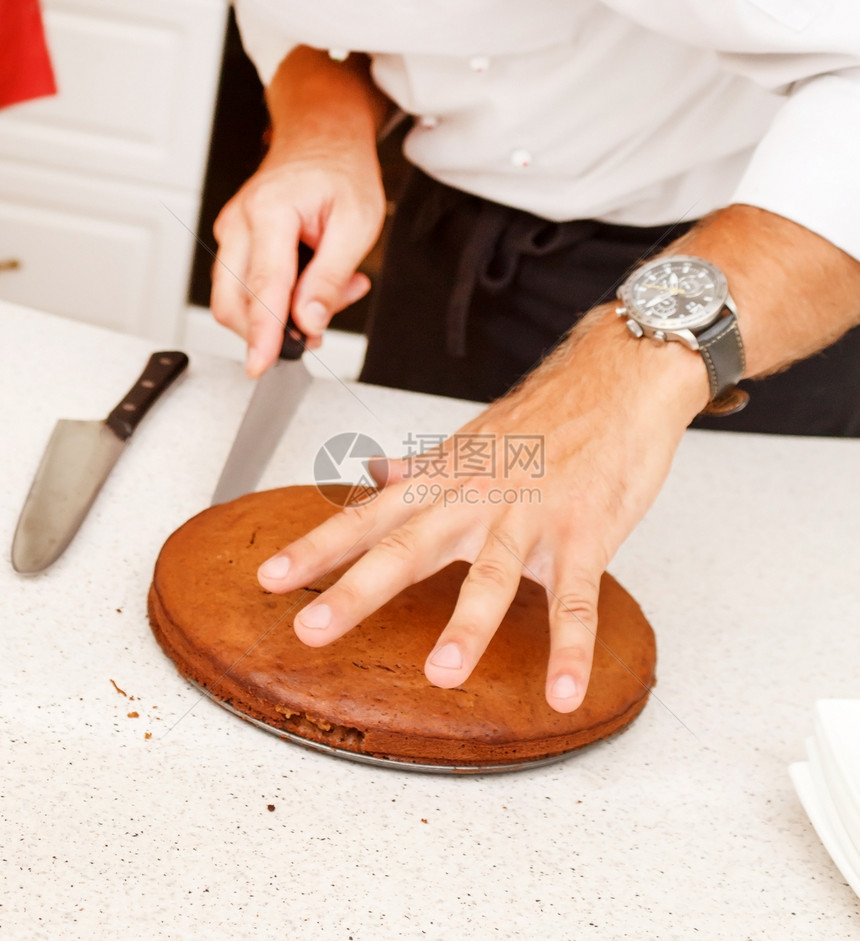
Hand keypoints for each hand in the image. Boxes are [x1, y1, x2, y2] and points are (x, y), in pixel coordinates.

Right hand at [211, 143, 384, 374]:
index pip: (262, 288)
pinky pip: (248, 287)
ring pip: (238, 300)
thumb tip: (308, 322)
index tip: (259, 365)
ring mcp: (232, 233)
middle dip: (274, 329)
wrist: (322, 136)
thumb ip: (330, 278)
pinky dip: (280, 299)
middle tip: (321, 326)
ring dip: (282, 314)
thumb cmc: (341, 172)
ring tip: (331, 291)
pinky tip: (314, 282)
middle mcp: (239, 223)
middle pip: (234, 302)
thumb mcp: (357, 224)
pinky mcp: (236, 243)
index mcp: (269, 212)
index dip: (262, 334)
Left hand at [257, 307, 709, 712]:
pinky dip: (570, 648)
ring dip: (468, 625)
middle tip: (312, 629)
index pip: (368, 516)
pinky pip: (578, 599)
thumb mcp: (470, 440)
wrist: (617, 376)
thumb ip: (420, 466)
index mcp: (444, 480)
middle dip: (357, 590)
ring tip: (442, 674)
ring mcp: (531, 517)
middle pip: (408, 547)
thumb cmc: (544, 413)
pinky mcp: (585, 534)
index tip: (271, 579)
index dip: (317, 548)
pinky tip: (562, 691)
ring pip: (492, 575)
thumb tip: (377, 475)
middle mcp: (476, 499)